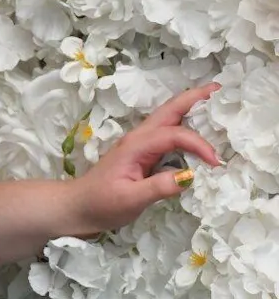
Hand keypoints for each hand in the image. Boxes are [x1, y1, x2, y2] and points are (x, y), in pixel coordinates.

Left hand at [71, 82, 224, 234]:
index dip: (198, 144)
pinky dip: (185, 126)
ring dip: (191, 108)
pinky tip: (198, 128)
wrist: (77, 208)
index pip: (174, 135)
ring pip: (168, 119)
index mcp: (136, 146)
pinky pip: (167, 134)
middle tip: (220, 90)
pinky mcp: (143, 154)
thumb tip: (190, 176)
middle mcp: (139, 139)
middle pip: (169, 111)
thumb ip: (159, 188)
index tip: (215, 163)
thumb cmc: (101, 203)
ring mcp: (140, 144)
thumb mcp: (130, 200)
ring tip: (215, 102)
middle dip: (195, 98)